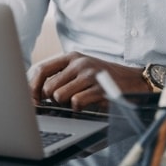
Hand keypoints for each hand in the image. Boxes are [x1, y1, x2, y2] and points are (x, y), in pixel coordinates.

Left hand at [28, 52, 147, 111]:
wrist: (133, 81)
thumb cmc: (102, 77)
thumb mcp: (81, 69)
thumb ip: (60, 75)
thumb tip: (36, 92)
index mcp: (71, 57)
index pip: (42, 69)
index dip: (33, 86)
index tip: (32, 100)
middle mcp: (79, 63)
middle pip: (49, 87)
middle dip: (52, 100)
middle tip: (63, 101)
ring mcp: (90, 75)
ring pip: (60, 96)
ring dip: (66, 104)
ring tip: (77, 100)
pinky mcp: (99, 88)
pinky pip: (77, 103)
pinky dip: (79, 108)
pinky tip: (87, 104)